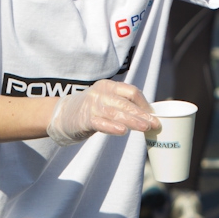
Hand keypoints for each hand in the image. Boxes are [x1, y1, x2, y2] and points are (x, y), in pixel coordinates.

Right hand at [46, 79, 160, 145]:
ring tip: (145, 127)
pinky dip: (113, 127)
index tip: (153, 115)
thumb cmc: (92, 109)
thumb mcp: (107, 100)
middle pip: (126, 103)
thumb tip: (149, 116)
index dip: (144, 104)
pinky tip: (123, 131)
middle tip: (155, 123)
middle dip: (142, 114)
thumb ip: (124, 105)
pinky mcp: (84, 119)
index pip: (132, 92)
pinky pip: (101, 123)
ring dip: (133, 121)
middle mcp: (101, 93)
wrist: (63, 115)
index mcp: (109, 86)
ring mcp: (92, 106)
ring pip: (116, 113)